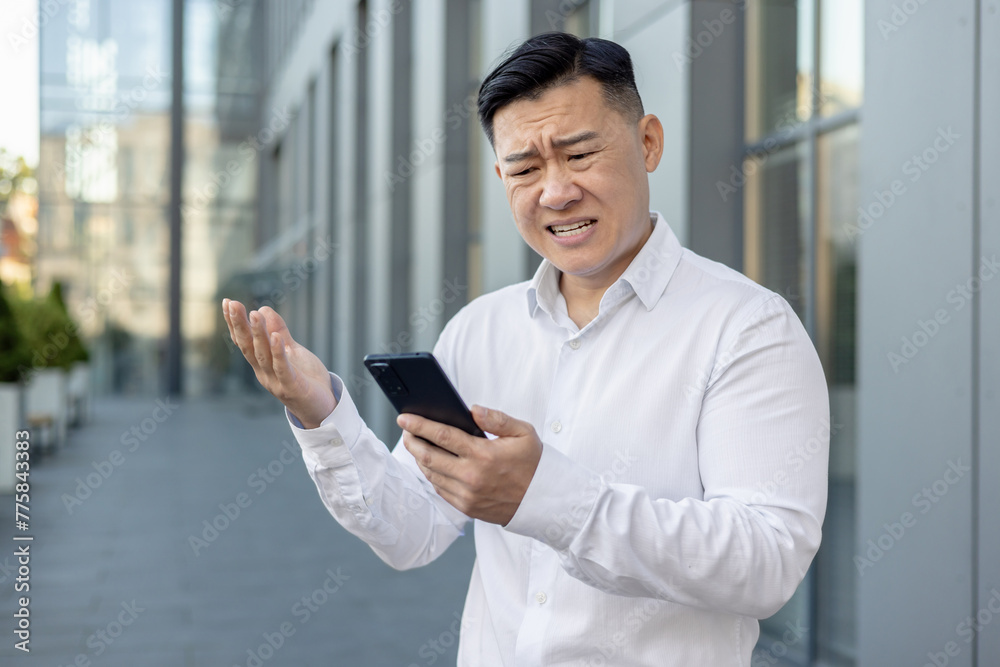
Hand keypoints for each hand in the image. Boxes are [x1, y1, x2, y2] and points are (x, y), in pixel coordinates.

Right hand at [222, 298, 336, 427]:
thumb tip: (263, 309)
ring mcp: (276, 381)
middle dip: (239, 325)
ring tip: (254, 314)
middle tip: (232, 304)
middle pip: (248, 347)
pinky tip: (276, 337)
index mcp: (262, 363)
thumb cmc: (306, 380)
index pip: (244, 341)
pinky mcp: (291, 387)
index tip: (227, 302)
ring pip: (263, 355)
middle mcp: (264, 372)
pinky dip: (278, 352)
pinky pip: (283, 368)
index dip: (235, 323)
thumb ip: (279, 332)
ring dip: (258, 335)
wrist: (323, 408)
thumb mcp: (292, 351)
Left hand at [399, 405, 542, 524]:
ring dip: (419, 458)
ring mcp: (467, 495)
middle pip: (428, 456)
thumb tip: (473, 409)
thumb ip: (497, 419)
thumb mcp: (523, 433)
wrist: (543, 500)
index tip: (404, 418)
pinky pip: (439, 489)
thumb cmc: (533, 464)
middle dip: (412, 441)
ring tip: (416, 444)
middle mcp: (471, 476)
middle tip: (406, 430)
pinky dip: (431, 474)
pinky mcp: (466, 507)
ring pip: (430, 474)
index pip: (442, 436)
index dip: (419, 425)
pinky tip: (431, 463)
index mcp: (484, 455)